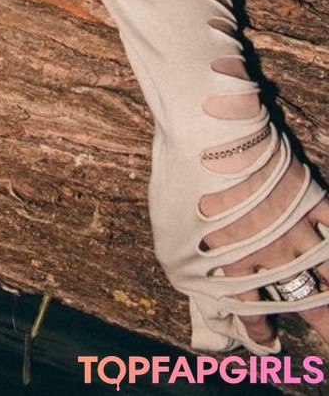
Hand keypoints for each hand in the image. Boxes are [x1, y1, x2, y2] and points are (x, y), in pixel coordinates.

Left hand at [202, 151, 328, 346]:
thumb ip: (185, 264)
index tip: (267, 340)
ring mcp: (294, 228)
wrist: (214, 142)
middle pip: (303, 297)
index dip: (259, 329)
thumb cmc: (183, 186)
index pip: (252, 309)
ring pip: (327, 269)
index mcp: (235, 266)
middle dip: (321, 323)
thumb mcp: (170, 234)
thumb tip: (190, 282)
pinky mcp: (309, 199)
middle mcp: (271, 256)